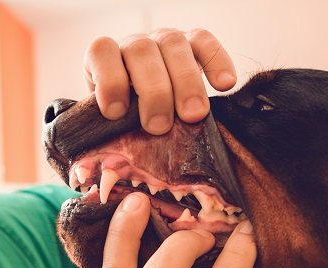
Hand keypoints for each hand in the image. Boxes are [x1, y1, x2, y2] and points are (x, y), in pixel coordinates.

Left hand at [83, 28, 236, 134]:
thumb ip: (112, 133)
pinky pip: (205, 41)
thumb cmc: (127, 118)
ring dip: (185, 81)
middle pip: (141, 51)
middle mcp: (134, 44)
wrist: (147, 100)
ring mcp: (164, 39)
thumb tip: (118, 170)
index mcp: (105, 58)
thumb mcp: (113, 124)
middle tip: (159, 126)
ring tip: (193, 116)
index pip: (102, 52)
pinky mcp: (193, 40)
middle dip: (153, 91)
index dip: (108, 80)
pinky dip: (216, 61)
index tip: (115, 113)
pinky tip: (225, 85)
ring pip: (174, 45)